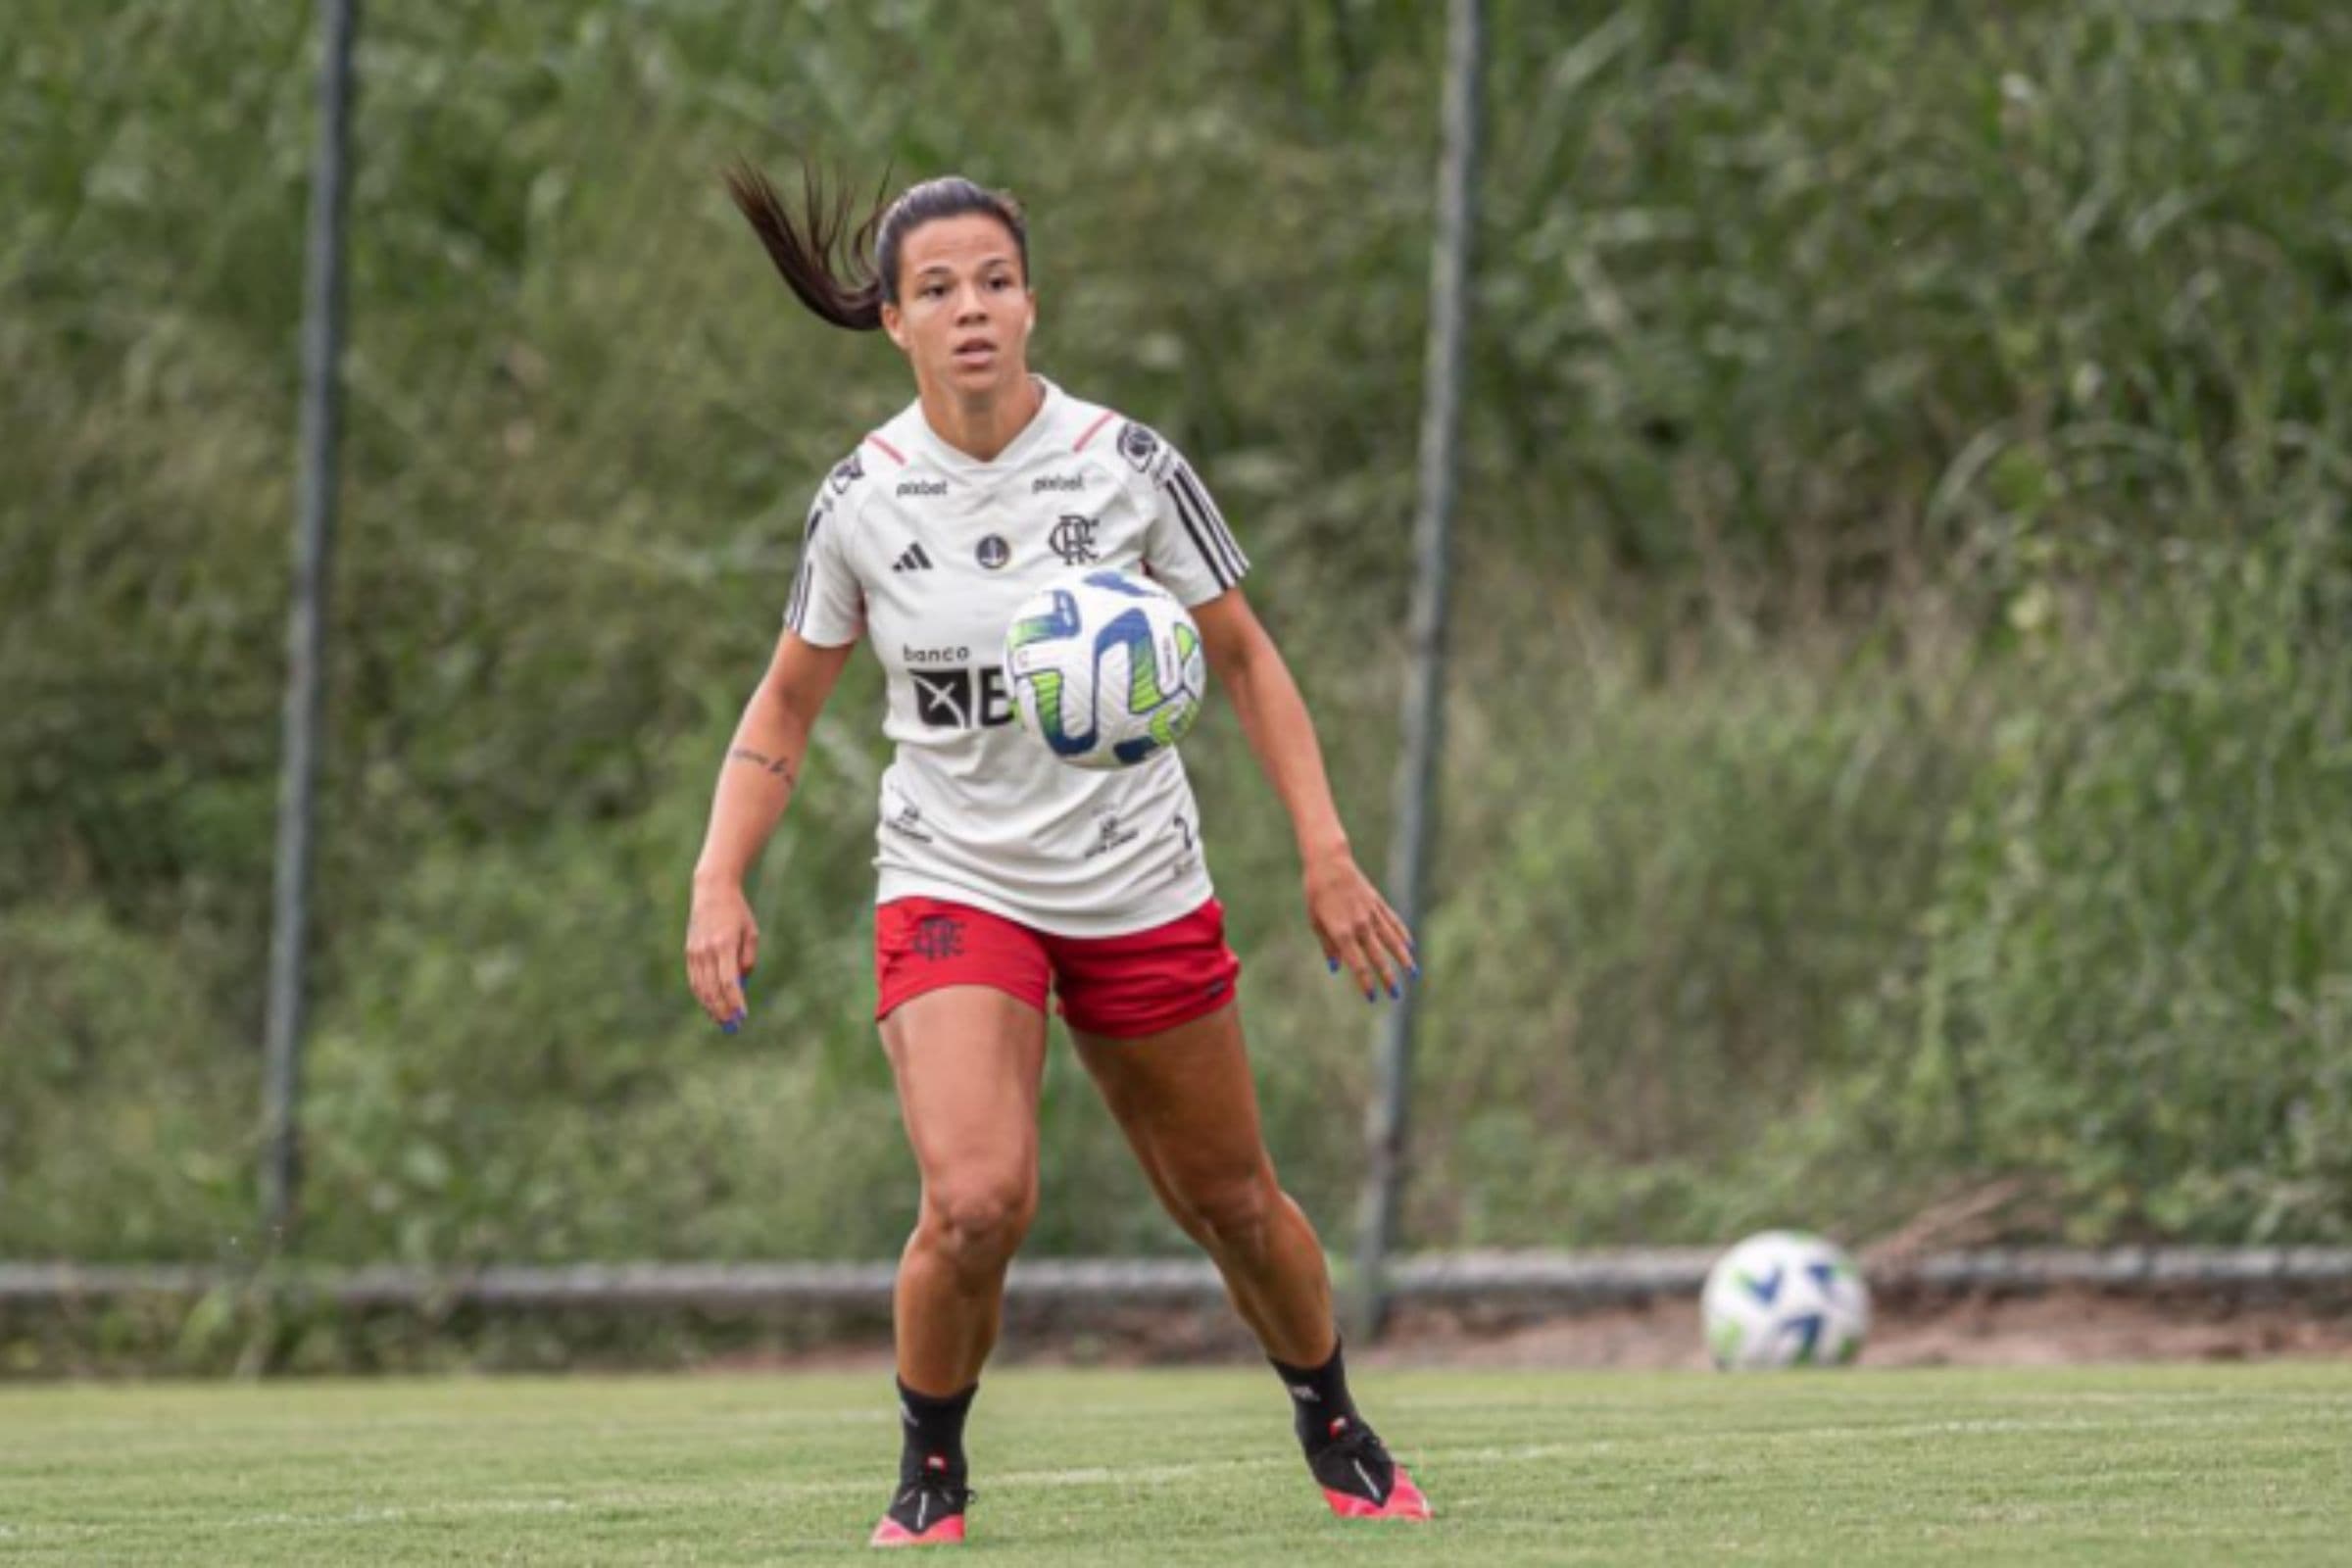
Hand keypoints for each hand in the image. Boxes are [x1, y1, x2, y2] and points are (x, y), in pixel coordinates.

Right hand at [685, 876, 759, 1031]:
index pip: (729, 981)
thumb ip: (747, 960)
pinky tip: (711, 1006)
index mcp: (724, 944)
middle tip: (733, 1026)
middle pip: (713, 989)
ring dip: (711, 1007)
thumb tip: (740, 985)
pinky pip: (694, 980)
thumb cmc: (737, 912)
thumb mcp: (751, 933)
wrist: (712, 891)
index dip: (735, 1001)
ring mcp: (695, 952)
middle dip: (723, 1010)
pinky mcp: (689, 952)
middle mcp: (707, 950)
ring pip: (701, 988)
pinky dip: (702, 996)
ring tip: (722, 1021)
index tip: (743, 1016)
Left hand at [1304, 847, 1416, 1002]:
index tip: (1372, 997)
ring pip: (1392, 940)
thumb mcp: (1315, 921)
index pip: (1357, 964)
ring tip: (1414, 974)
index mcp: (1342, 932)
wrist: (1329, 863)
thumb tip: (1336, 967)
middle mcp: (1360, 925)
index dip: (1365, 982)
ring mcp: (1372, 914)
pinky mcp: (1378, 903)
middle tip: (1396, 995)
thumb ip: (1328, 946)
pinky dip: (1403, 935)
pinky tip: (1411, 946)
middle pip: (1378, 957)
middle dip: (1387, 978)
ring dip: (1404, 958)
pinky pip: (1394, 922)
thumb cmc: (1316, 893)